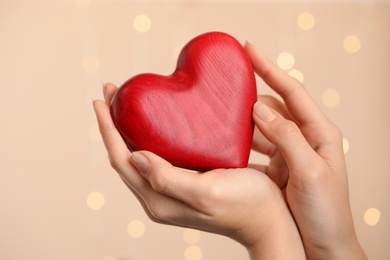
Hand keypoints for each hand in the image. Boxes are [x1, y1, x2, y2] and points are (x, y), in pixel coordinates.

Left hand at [93, 83, 304, 258]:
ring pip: (139, 156)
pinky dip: (150, 136)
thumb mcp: (207, 192)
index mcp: (159, 199)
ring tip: (129, 102)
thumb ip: (168, 179)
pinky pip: (157, 157)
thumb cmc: (246, 205)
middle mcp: (159, 196)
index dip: (108, 129)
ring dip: (129, 129)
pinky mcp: (184, 183)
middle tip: (114, 92)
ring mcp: (171, 190)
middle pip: (125, 156)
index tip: (102, 99)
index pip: (122, 160)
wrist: (269, 220)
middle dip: (114, 124)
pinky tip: (158, 121)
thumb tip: (135, 157)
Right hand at [245, 42, 366, 258]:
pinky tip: (225, 145)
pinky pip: (256, 148)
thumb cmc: (326, 212)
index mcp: (320, 133)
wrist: (325, 245)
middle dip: (249, 97)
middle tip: (224, 90)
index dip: (269, 68)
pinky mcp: (278, 167)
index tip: (249, 50)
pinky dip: (241, 143)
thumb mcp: (309, 172)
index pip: (292, 91)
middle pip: (273, 107)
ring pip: (262, 128)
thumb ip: (286, 137)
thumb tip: (260, 108)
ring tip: (219, 116)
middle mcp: (304, 138)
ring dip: (243, 122)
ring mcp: (290, 153)